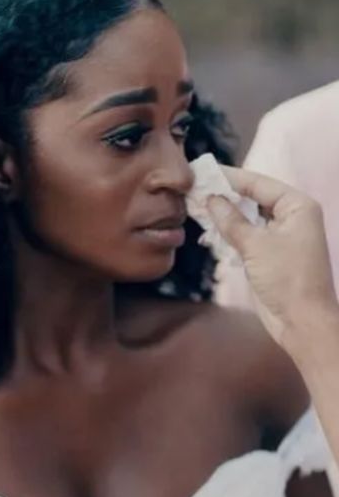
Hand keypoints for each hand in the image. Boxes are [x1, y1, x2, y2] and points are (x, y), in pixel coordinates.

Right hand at [208, 167, 337, 353]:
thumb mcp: (255, 245)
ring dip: (224, 215)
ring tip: (195, 208)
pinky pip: (247, 235)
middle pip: (252, 198)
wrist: (303, 325)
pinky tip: (208, 231)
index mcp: (297, 206)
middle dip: (224, 196)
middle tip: (193, 189)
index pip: (258, 182)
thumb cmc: (287, 279)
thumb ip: (230, 219)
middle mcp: (292, 217)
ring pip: (247, 217)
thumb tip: (210, 198)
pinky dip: (229, 233)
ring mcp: (281, 236)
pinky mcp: (270, 255)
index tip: (201, 170)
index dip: (228, 177)